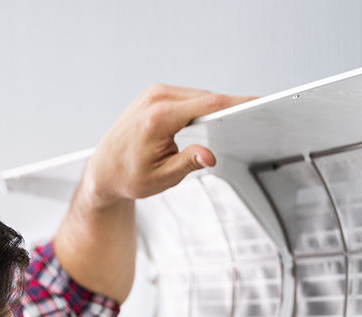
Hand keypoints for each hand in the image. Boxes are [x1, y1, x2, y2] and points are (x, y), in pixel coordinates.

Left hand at [54, 85, 253, 301]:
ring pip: (198, 97)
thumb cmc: (128, 178)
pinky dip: (199, 108)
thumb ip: (187, 163)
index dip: (237, 103)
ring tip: (226, 127)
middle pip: (207, 98)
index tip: (258, 102)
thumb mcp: (161, 178)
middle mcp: (156, 99)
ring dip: (211, 111)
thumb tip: (210, 156)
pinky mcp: (155, 94)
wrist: (103, 170)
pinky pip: (186, 97)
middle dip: (227, 110)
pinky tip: (206, 122)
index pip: (209, 104)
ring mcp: (154, 93)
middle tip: (247, 124)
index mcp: (159, 117)